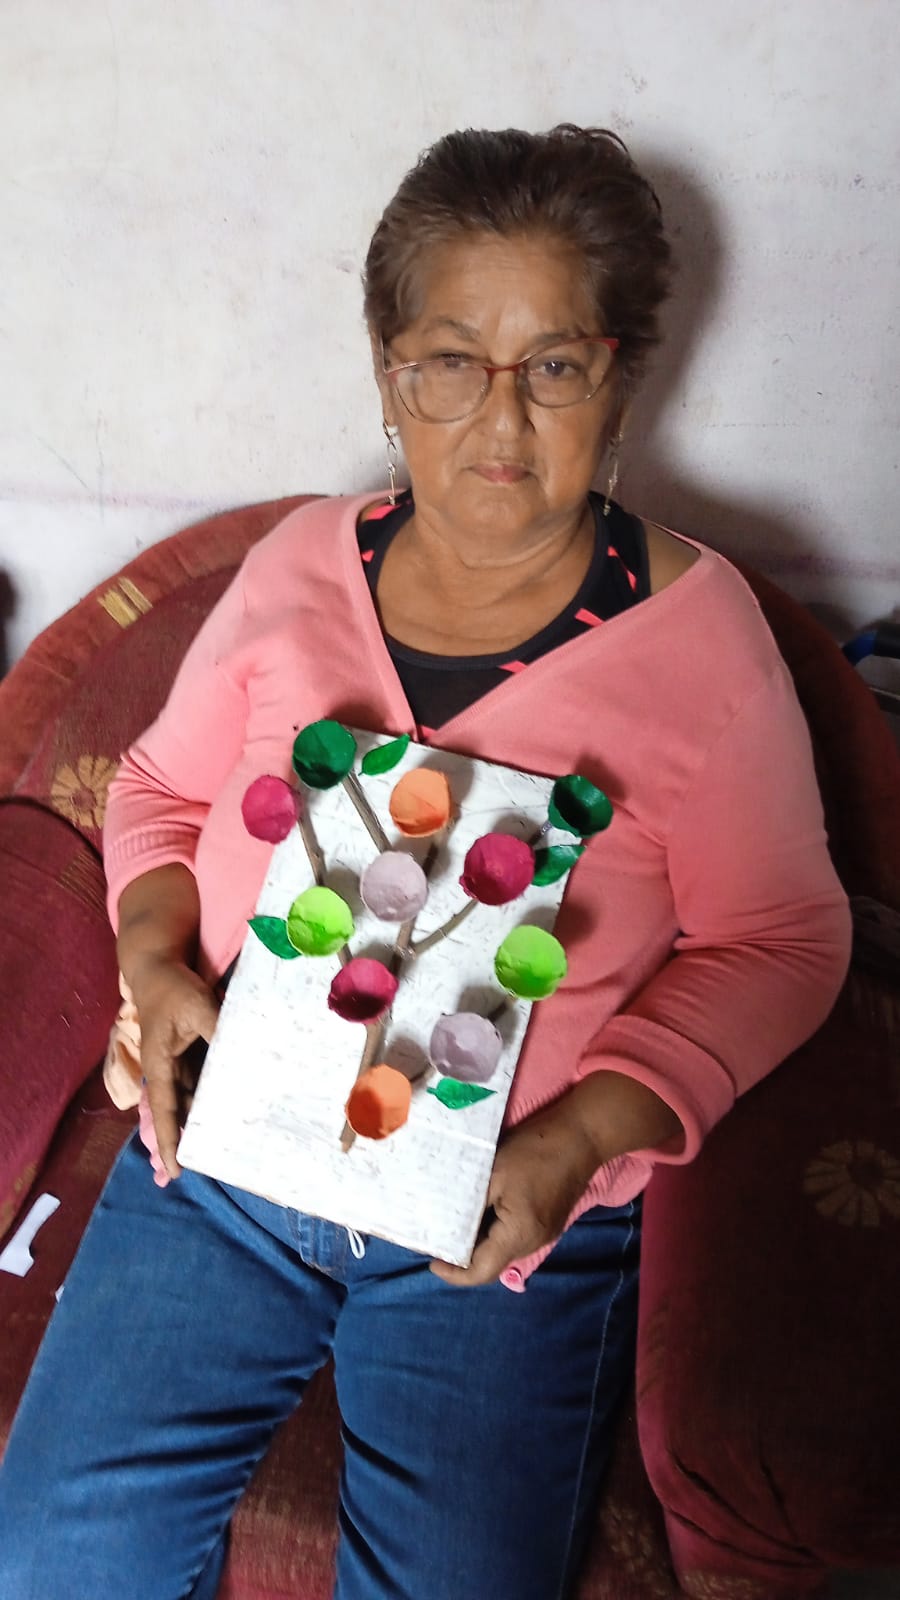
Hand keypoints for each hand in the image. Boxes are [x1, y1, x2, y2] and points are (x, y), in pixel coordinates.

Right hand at [129, 956, 219, 1180]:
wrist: (158, 966)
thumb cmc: (172, 988)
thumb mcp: (197, 1007)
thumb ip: (219, 1031)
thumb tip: (244, 1052)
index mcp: (160, 1066)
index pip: (167, 1112)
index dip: (170, 1142)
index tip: (176, 1172)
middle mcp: (168, 1071)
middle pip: (181, 1112)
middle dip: (190, 1140)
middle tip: (211, 1167)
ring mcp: (179, 1063)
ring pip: (194, 1099)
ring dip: (205, 1119)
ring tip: (226, 1146)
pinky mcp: (190, 1053)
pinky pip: (204, 1079)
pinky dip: (215, 1094)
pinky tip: (234, 1107)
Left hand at [430, 1094, 601, 1287]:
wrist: (581, 1136)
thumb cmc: (534, 1151)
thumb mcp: (492, 1173)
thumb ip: (469, 1203)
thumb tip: (445, 1222)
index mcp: (518, 1235)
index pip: (481, 1272)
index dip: (454, 1274)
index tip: (432, 1262)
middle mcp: (533, 1243)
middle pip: (492, 1264)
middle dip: (464, 1257)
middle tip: (438, 1238)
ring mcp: (545, 1235)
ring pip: (504, 1251)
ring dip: (480, 1244)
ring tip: (455, 1224)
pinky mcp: (550, 1223)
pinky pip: (516, 1238)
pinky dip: (495, 1233)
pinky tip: (483, 1213)